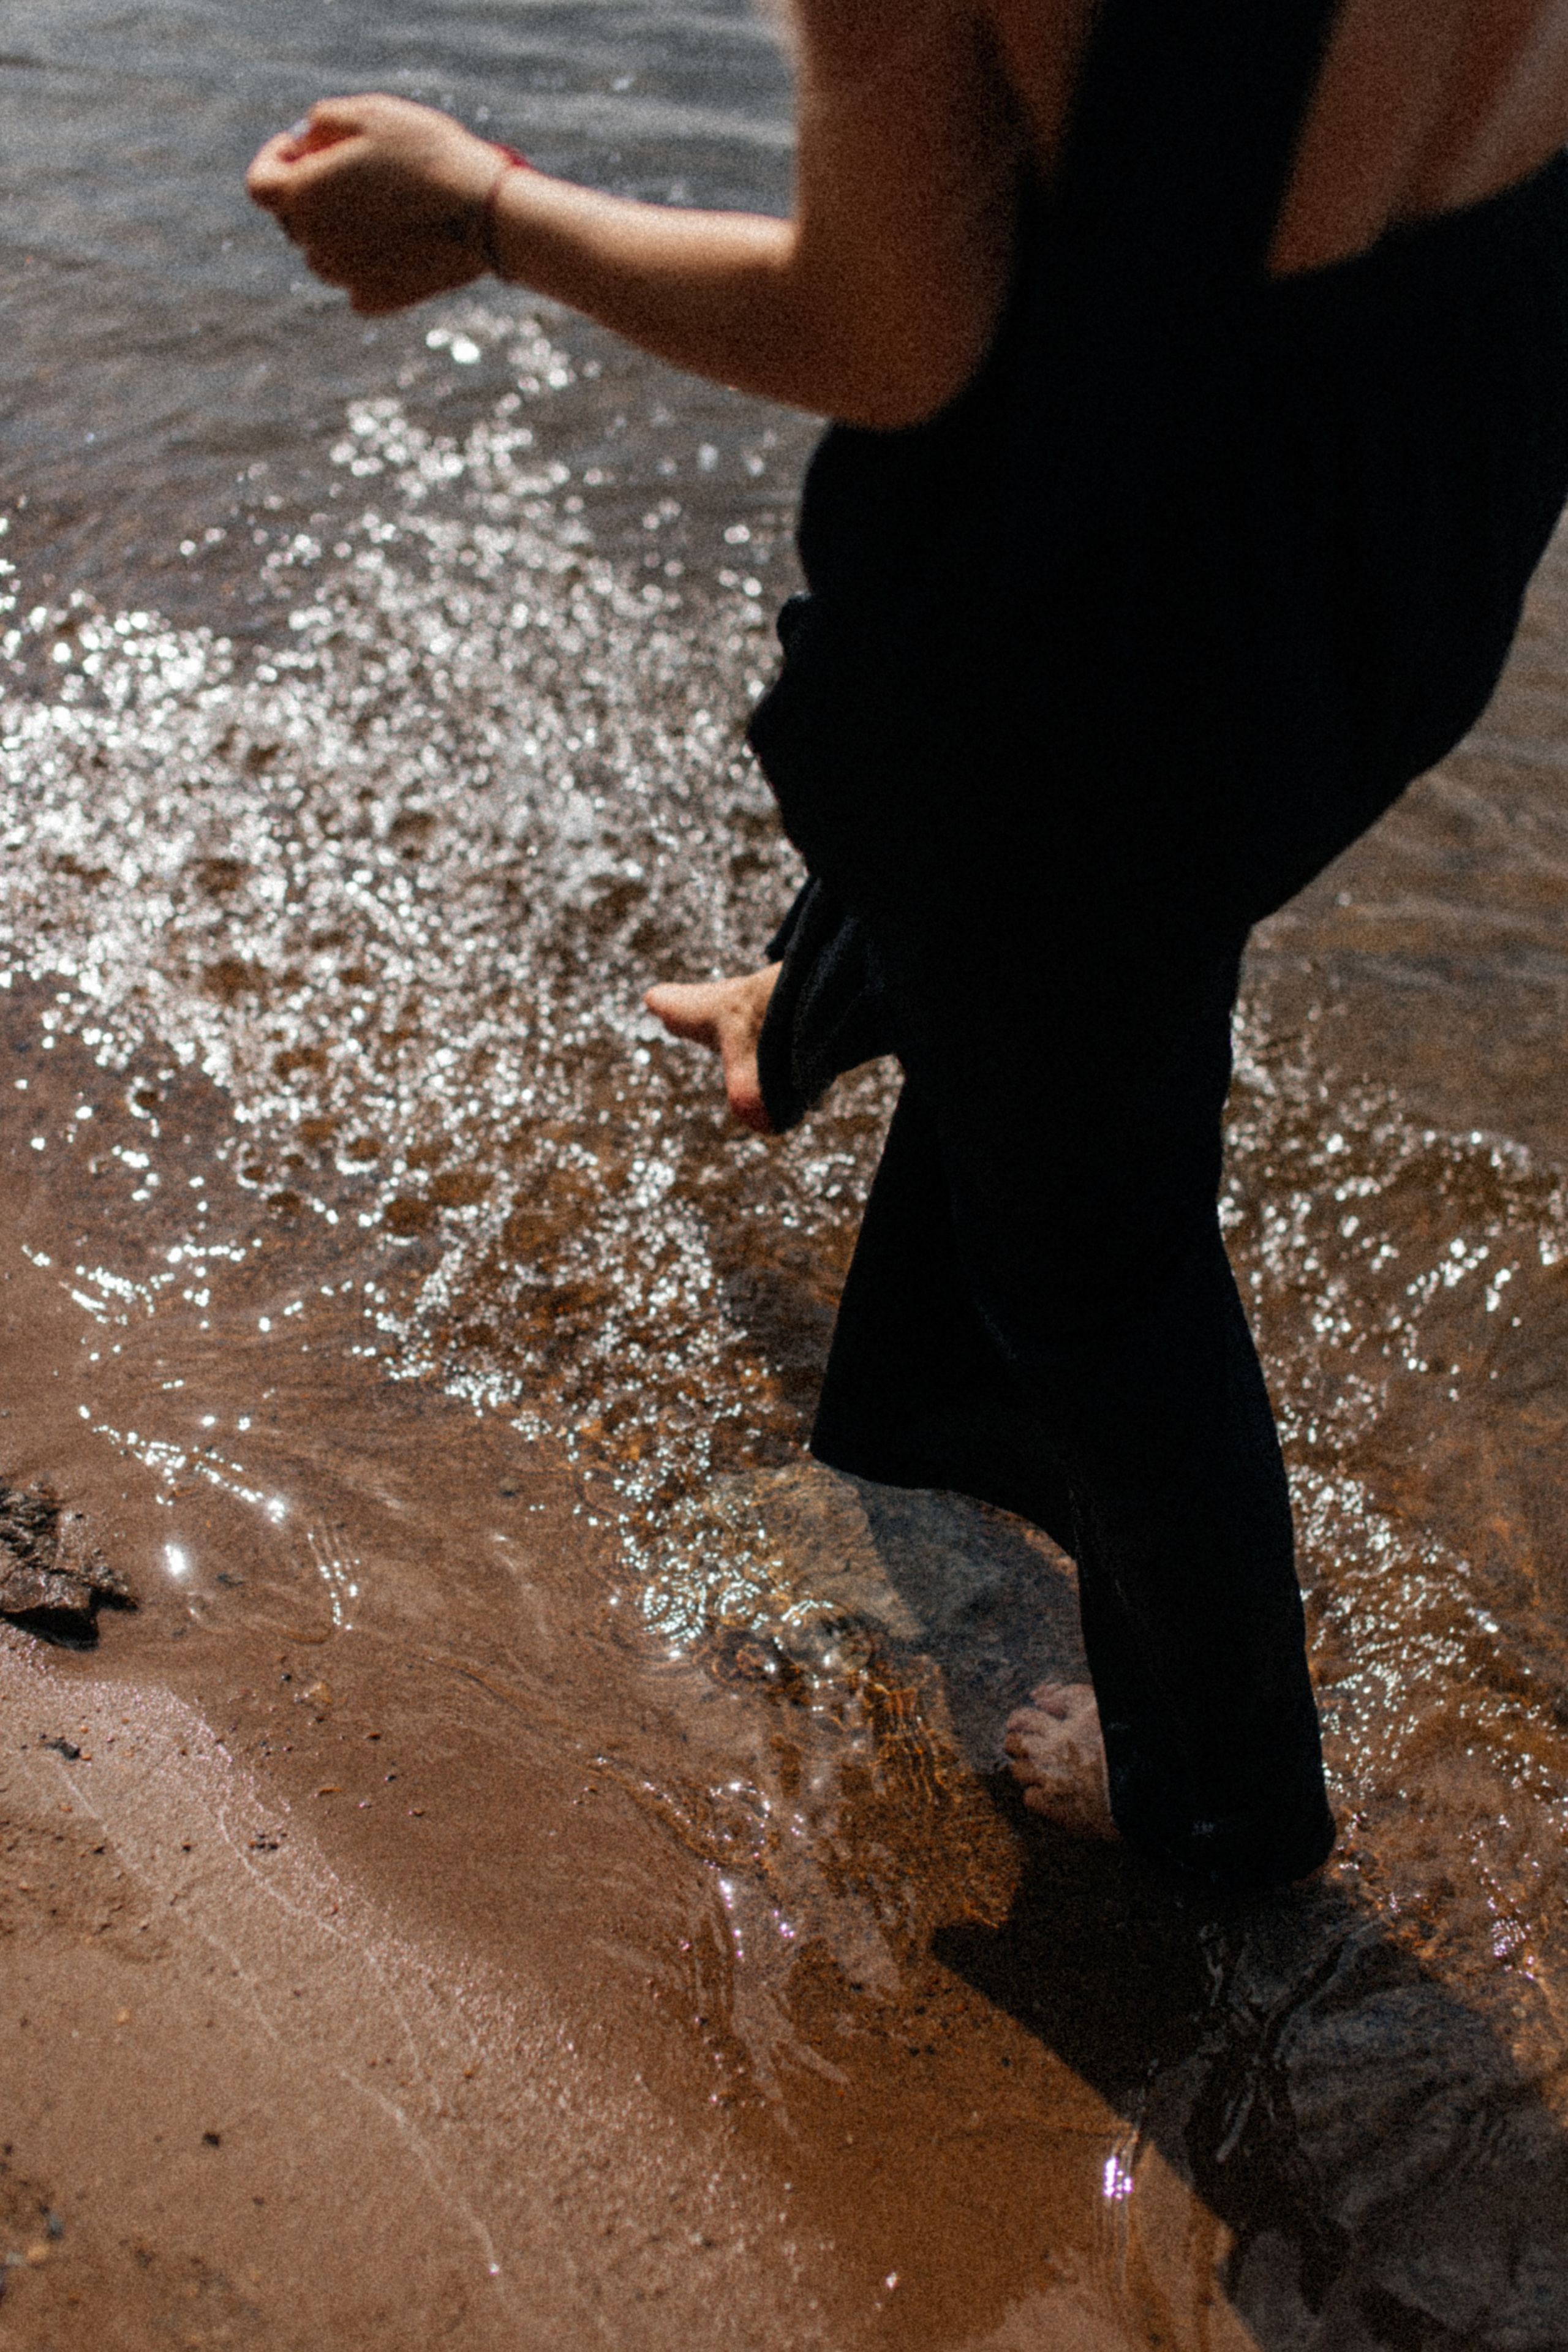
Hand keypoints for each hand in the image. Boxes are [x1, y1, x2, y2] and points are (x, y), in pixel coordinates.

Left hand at [247, 94, 504, 314]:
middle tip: (352, 168)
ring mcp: (346, 279)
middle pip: (292, 220)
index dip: (275, 158)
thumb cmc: (427, 155)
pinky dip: (366, 263)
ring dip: (337, 229)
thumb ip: (323, 122)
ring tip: (379, 204)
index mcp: (304, 198)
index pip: (259, 185)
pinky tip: (397, 241)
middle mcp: (316, 246)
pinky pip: (356, 282)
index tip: (303, 145)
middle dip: (310, 191)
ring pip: (323, 254)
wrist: (484, 214)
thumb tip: (306, 140)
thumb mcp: (370, 114)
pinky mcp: (378, 300)